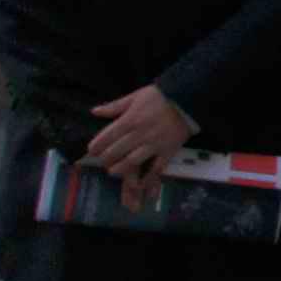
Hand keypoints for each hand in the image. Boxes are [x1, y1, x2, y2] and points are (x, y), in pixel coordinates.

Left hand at [84, 84, 194, 209]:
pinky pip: (156, 168)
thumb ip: (115, 106)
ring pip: (132, 162)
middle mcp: (140, 134)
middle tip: (103, 161)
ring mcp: (154, 144)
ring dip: (119, 169)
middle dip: (105, 158)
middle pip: (116, 151)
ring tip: (113, 171)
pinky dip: (147, 178)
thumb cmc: (159, 97)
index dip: (96, 146)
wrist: (188, 99)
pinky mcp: (168, 151)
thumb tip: (94, 111)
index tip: (92, 151)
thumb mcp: (135, 96)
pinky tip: (139, 184)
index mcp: (130, 120)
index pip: (107, 136)